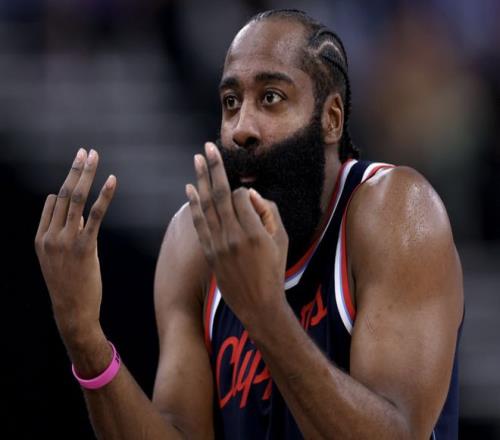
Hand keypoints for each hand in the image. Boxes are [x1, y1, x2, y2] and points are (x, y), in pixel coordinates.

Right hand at [34, 148, 115, 344]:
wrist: (72, 311)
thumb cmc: (68, 285)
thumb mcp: (57, 259)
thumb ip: (64, 235)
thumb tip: (78, 215)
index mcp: (41, 237)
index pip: (53, 202)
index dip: (68, 184)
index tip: (79, 167)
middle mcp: (50, 235)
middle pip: (64, 194)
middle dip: (75, 169)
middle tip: (85, 151)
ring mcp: (66, 241)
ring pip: (76, 199)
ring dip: (87, 174)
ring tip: (94, 155)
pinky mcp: (85, 247)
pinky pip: (95, 215)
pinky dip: (104, 196)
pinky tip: (112, 180)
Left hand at [186, 142, 288, 325]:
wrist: (258, 303)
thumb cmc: (274, 269)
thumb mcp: (282, 239)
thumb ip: (268, 212)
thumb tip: (251, 194)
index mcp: (254, 231)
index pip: (241, 196)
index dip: (245, 192)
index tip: (250, 200)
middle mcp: (233, 235)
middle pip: (220, 193)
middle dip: (214, 167)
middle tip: (208, 147)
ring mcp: (218, 244)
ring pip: (207, 205)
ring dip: (201, 180)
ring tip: (197, 159)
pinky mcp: (209, 252)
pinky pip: (199, 223)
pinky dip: (193, 204)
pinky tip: (190, 188)